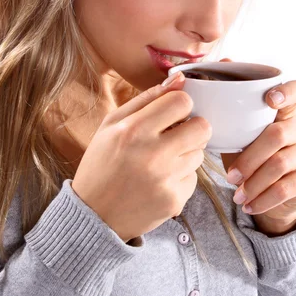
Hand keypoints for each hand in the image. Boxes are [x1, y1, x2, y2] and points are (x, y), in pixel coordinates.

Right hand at [72, 71, 211, 242]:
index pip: (182, 101)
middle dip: (192, 127)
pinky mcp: (175, 200)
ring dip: (185, 153)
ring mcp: (165, 180)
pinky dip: (180, 177)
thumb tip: (178, 79)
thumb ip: (146, 98)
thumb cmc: (102, 164)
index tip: (171, 114)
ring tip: (161, 161)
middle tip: (175, 135)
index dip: (180, 105)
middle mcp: (152, 155)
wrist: (93, 216)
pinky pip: (193, 178)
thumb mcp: (111, 124)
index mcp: (133, 130)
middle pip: (202, 127)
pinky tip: (159, 181)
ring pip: (200, 153)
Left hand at [219, 58, 295, 235]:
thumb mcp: (238, 134)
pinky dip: (263, 199)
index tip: (269, 99)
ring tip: (236, 194)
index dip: (286, 92)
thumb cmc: (250, 153)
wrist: (272, 194)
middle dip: (250, 158)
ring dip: (253, 182)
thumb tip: (220, 65)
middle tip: (229, 176)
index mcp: (284, 111)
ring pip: (280, 164)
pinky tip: (248, 205)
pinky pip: (286, 188)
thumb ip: (229, 109)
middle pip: (278, 135)